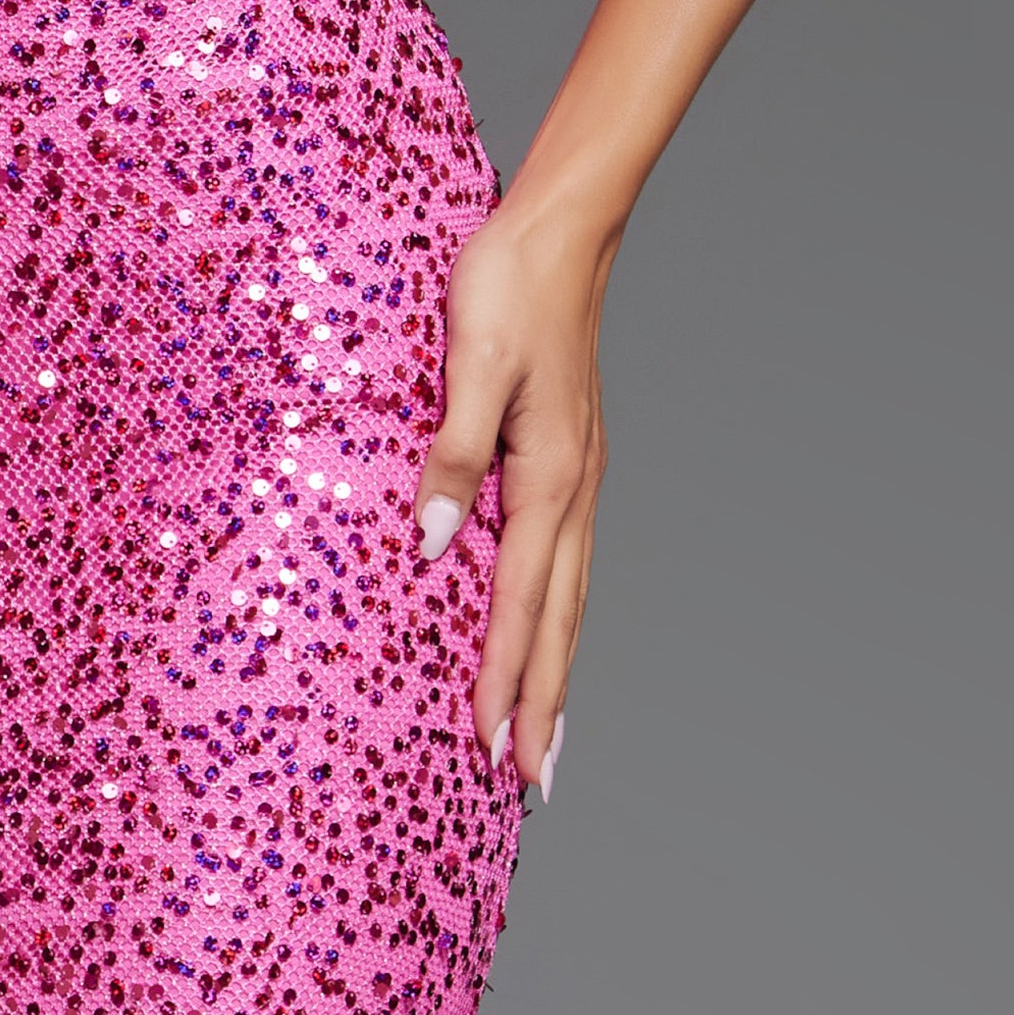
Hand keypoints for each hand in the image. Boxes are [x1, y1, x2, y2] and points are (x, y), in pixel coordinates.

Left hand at [415, 192, 610, 796]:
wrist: (562, 232)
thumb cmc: (507, 286)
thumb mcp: (470, 364)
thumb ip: (455, 456)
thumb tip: (436, 545)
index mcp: (550, 479)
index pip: (520, 605)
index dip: (503, 681)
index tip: (491, 749)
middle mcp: (574, 492)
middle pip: (559, 623)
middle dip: (544, 706)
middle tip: (534, 782)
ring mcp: (578, 480)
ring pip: (569, 600)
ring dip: (556, 672)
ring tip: (546, 736)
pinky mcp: (570, 464)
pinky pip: (565, 565)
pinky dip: (557, 619)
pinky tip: (546, 634)